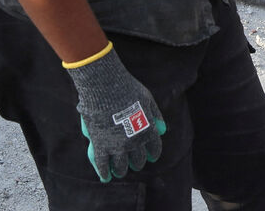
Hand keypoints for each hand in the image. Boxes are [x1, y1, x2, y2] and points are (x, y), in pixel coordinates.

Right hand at [66, 47, 167, 181]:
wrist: (106, 87)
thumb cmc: (128, 90)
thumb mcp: (149, 100)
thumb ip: (156, 116)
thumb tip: (164, 129)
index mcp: (149, 130)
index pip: (154, 149)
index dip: (153, 154)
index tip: (151, 158)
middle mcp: (135, 141)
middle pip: (138, 160)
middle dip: (137, 164)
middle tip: (134, 165)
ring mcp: (117, 145)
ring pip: (121, 166)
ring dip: (121, 170)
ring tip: (120, 172)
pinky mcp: (100, 145)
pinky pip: (102, 164)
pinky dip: (104, 172)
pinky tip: (105, 177)